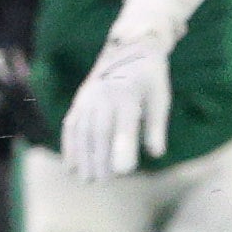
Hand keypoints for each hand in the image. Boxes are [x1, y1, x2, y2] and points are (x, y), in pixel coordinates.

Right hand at [60, 31, 175, 181]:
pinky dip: (70, 147)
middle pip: (99, 130)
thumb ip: (156, 126)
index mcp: (128, 93)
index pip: (125, 124)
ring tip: (87, 180)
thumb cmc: (150, 79)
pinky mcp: (79, 101)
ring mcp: (88, 98)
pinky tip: (72, 167)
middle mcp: (104, 95)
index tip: (124, 171)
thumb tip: (156, 154)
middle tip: (103, 181)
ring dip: (83, 156)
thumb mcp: (160, 98)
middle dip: (99, 158)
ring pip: (82, 131)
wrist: (128, 49)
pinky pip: (71, 126)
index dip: (123, 147)